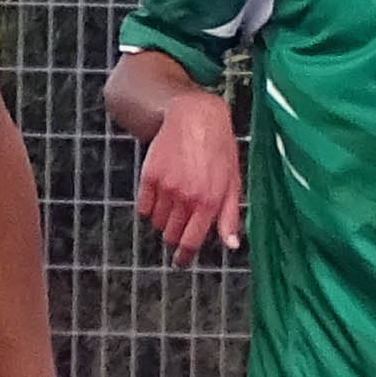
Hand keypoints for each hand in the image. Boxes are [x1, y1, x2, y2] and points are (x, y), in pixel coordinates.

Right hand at [138, 92, 243, 262]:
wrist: (194, 115)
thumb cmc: (218, 147)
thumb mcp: (232, 181)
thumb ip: (230, 216)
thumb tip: (232, 245)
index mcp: (209, 201)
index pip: (191, 241)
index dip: (184, 256)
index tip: (180, 261)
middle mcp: (186, 197)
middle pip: (171, 235)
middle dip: (175, 234)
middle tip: (181, 220)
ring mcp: (165, 187)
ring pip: (156, 222)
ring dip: (163, 219)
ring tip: (175, 200)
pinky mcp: (149, 176)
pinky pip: (143, 207)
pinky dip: (149, 207)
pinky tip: (162, 192)